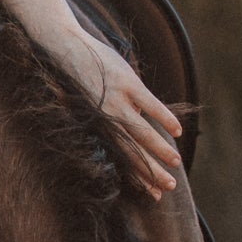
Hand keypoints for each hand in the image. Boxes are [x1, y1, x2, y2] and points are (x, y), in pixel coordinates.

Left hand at [78, 41, 183, 198]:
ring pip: (142, 133)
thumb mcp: (92, 103)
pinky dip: (164, 118)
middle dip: (151, 172)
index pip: (122, 159)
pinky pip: (150, 105)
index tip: (153, 194)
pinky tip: (177, 132)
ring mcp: (116, 102)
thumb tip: (139, 121)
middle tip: (168, 188)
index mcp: (97, 127)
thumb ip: (114, 115)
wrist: (63, 47)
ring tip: (176, 164)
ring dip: (160, 151)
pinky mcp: (126, 83)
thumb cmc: (78, 74)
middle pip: (132, 152)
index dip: (138, 177)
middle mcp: (105, 120)